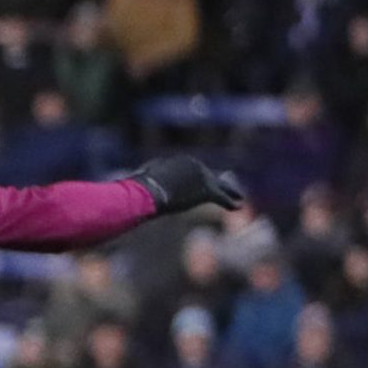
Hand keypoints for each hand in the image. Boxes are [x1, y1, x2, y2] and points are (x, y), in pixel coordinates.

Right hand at [126, 155, 245, 214]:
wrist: (150, 189)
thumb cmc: (140, 187)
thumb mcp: (141, 179)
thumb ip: (144, 179)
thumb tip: (129, 182)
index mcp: (180, 161)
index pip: (192, 170)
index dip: (195, 181)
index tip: (195, 187)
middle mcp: (194, 165)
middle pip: (210, 174)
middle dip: (218, 181)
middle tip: (225, 186)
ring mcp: (202, 176)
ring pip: (220, 185)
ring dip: (230, 191)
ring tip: (239, 197)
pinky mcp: (207, 190)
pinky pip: (222, 197)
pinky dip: (230, 201)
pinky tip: (238, 206)